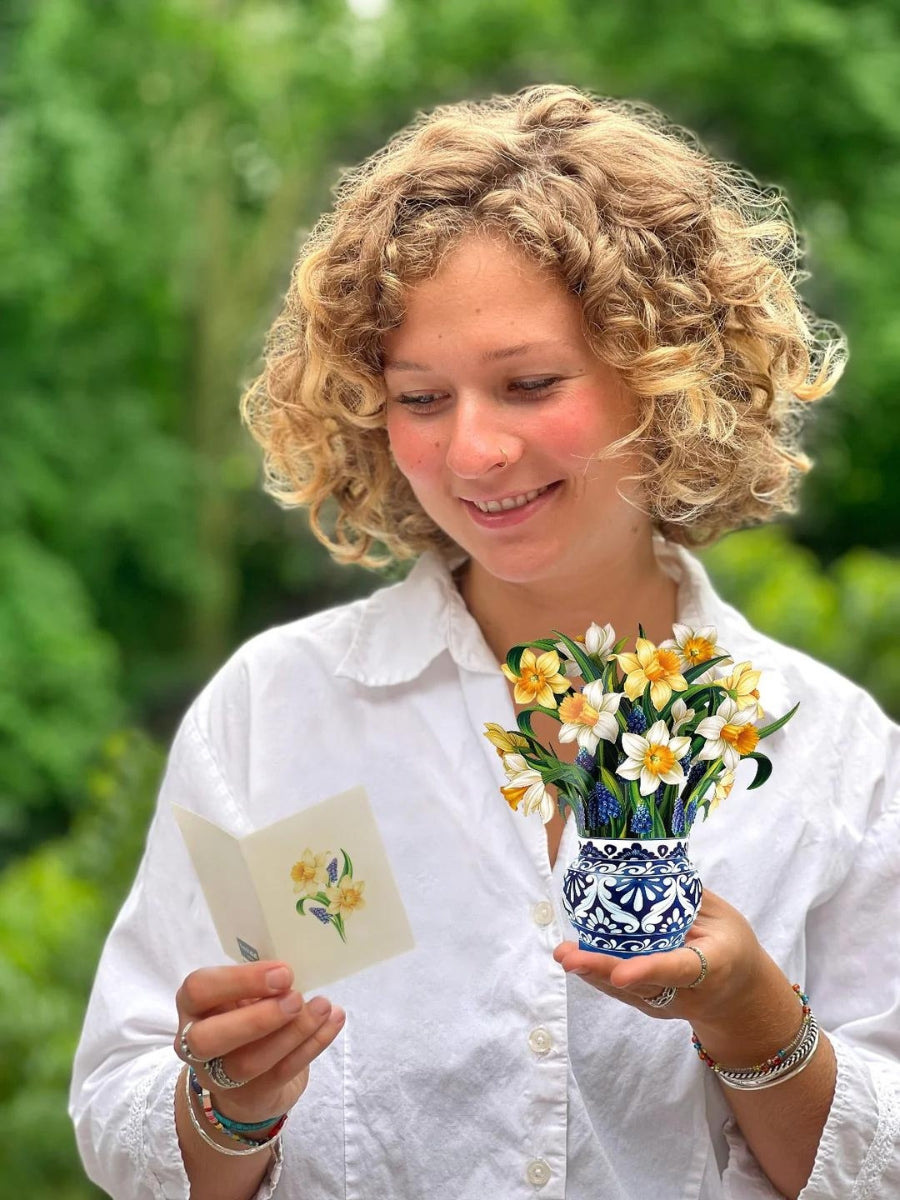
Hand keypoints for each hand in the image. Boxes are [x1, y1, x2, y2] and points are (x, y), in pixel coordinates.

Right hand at [174, 960, 344, 1122]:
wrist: (246, 1082)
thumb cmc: (245, 1017)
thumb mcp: (243, 995)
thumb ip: (260, 983)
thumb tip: (293, 970)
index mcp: (194, 1006)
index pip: (199, 990)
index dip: (239, 981)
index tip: (283, 972)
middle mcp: (195, 1044)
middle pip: (209, 1038)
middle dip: (257, 1018)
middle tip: (296, 998)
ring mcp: (219, 1076)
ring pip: (249, 1062)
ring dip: (293, 1032)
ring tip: (323, 1007)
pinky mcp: (252, 1095)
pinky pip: (282, 1072)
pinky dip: (313, 1044)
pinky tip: (334, 1021)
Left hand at [553, 888, 763, 1021]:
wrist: (740, 996)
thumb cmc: (732, 946)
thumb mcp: (724, 917)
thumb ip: (690, 896)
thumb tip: (651, 863)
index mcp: (712, 966)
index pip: (678, 969)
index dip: (648, 970)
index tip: (621, 974)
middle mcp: (687, 992)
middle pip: (642, 984)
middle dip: (603, 971)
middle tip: (569, 957)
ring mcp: (668, 1003)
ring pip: (627, 991)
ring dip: (592, 973)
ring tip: (563, 954)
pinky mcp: (653, 1005)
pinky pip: (622, 992)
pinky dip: (598, 975)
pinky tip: (575, 958)